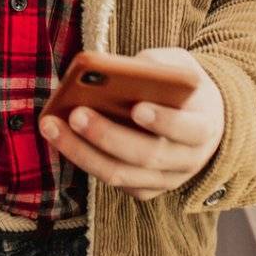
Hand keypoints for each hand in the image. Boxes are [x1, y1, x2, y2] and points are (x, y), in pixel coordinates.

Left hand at [41, 47, 223, 202]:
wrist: (201, 120)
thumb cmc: (183, 88)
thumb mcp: (180, 66)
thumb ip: (155, 66)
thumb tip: (114, 70)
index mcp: (203, 127)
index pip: (187, 129)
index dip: (163, 121)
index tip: (136, 107)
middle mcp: (188, 160)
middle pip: (147, 155)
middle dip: (108, 135)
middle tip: (76, 113)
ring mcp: (166, 180)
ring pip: (121, 174)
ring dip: (83, 152)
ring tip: (52, 125)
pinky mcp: (145, 189)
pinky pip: (112, 181)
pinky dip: (83, 161)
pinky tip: (59, 139)